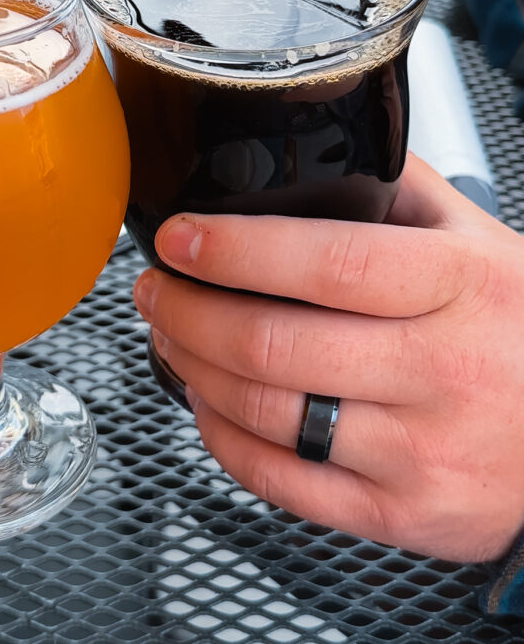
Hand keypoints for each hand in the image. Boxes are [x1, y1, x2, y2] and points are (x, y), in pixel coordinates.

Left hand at [134, 155, 523, 562]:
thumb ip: (401, 188)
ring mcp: (419, 452)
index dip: (235, 249)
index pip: (329, 262)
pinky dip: (221, 438)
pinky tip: (207, 403)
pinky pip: (281, 482)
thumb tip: (320, 130)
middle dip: (186, 311)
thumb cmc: (520, 334)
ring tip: (171, 336)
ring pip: (266, 413)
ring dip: (191, 368)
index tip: (180, 237)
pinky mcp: (399, 514)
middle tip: (156, 288)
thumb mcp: (483, 243)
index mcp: (459, 285)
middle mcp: (441, 370)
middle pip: (275, 343)